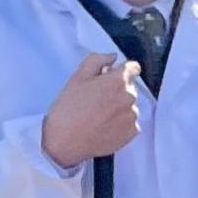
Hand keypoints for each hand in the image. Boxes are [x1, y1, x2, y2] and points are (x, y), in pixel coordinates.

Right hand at [41, 54, 140, 168]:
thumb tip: (112, 56)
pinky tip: (104, 126)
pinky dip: (120, 123)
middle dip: (116, 90)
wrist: (65, 141)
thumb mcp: (77, 78)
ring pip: (129, 106)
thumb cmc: (68, 108)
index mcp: (117, 81)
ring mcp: (133, 115)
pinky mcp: (133, 132)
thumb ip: (96, 61)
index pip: (133, 68)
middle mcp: (130, 97)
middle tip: (96, 99)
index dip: (121, 70)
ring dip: (119, 107)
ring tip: (98, 115)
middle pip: (129, 88)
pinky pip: (130, 122)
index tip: (111, 76)